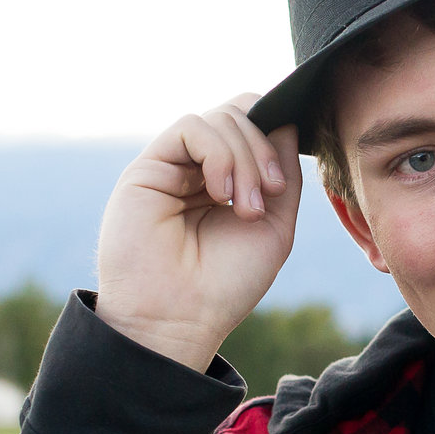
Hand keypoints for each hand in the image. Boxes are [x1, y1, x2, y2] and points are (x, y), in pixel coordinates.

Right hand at [94, 94, 300, 372]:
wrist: (180, 319)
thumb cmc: (226, 284)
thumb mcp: (274, 224)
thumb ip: (282, 171)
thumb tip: (287, 117)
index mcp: (229, 180)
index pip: (256, 126)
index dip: (276, 137)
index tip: (282, 183)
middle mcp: (199, 168)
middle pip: (242, 114)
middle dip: (264, 150)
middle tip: (268, 195)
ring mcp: (174, 165)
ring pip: (221, 118)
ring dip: (246, 158)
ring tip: (244, 207)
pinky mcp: (148, 167)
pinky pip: (191, 127)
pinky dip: (218, 152)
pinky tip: (220, 192)